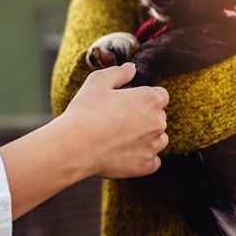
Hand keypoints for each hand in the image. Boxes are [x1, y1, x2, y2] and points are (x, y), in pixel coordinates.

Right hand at [58, 62, 169, 178]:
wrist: (74, 146)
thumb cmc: (85, 112)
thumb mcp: (97, 82)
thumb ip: (118, 73)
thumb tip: (131, 70)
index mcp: (150, 100)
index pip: (162, 96)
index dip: (145, 98)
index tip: (130, 103)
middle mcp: (158, 123)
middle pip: (160, 118)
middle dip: (146, 118)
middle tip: (120, 120)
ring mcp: (153, 146)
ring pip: (159, 140)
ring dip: (147, 138)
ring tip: (122, 138)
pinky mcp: (146, 166)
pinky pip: (153, 161)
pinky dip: (143, 158)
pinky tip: (125, 153)